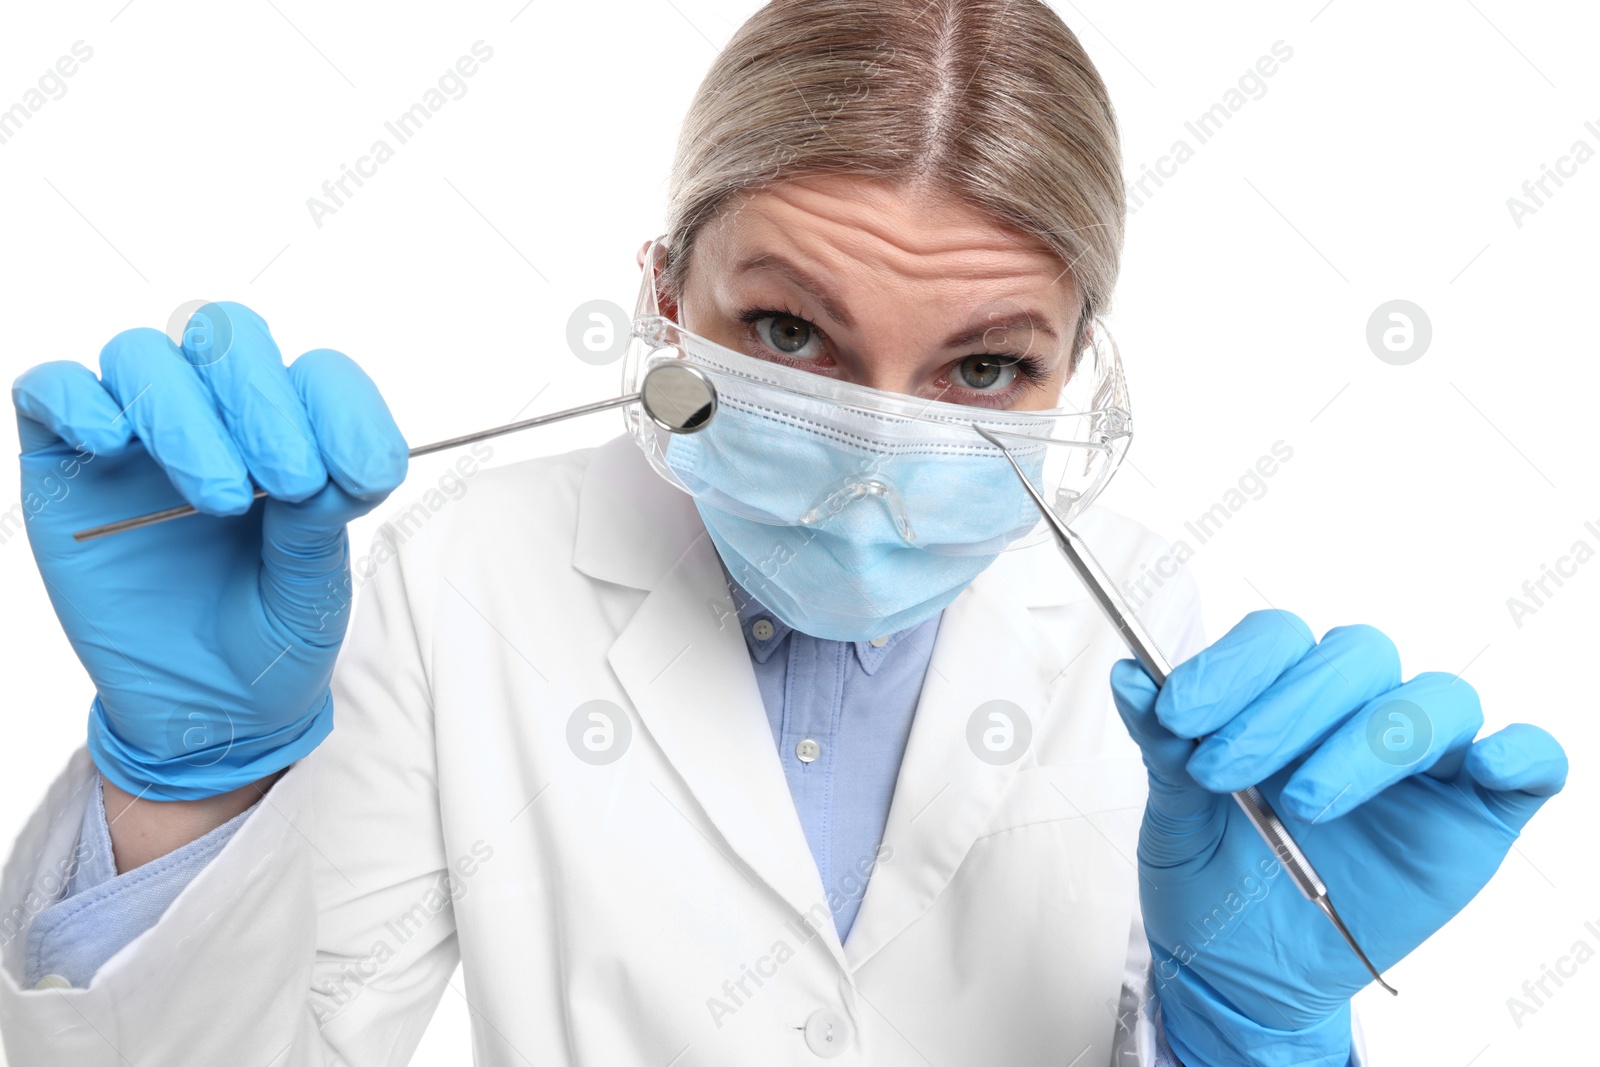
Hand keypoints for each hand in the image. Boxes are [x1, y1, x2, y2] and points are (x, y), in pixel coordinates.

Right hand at [13, 302, 407, 799]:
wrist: (204, 711)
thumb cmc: (268, 639)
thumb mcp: (313, 592)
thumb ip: (318, 524)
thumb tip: (326, 466)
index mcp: (294, 434)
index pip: (316, 375)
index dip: (342, 408)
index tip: (362, 475)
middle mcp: (215, 419)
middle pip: (227, 337)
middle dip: (264, 401)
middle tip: (290, 481)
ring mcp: (138, 438)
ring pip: (143, 357)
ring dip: (186, 415)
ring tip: (222, 499)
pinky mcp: (65, 467)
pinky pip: (49, 390)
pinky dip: (78, 400)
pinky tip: (113, 444)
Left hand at [1110, 610, 1566, 1066]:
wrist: (1247, 978)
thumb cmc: (1214, 886)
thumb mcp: (1175, 823)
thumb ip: (1163, 750)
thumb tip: (1132, 677)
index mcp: (1282, 698)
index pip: (1279, 640)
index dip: (1232, 665)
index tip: (1178, 713)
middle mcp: (1357, 714)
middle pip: (1356, 655)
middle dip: (1285, 705)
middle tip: (1226, 767)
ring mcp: (1425, 763)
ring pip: (1434, 700)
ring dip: (1367, 741)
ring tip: (1303, 803)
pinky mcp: (1479, 816)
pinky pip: (1530, 761)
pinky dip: (1518, 752)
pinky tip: (1481, 768)